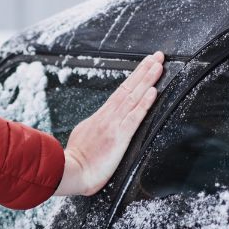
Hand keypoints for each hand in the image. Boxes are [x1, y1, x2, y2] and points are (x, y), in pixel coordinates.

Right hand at [55, 51, 163, 196]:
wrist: (71, 172)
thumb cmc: (76, 163)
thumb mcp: (84, 137)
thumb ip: (95, 128)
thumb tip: (102, 125)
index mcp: (101, 117)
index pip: (121, 92)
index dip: (134, 78)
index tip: (145, 66)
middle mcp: (108, 116)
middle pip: (128, 88)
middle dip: (144, 71)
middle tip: (157, 56)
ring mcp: (114, 124)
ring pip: (133, 97)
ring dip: (147, 80)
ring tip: (158, 66)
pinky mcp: (119, 136)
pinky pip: (135, 116)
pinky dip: (144, 103)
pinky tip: (153, 91)